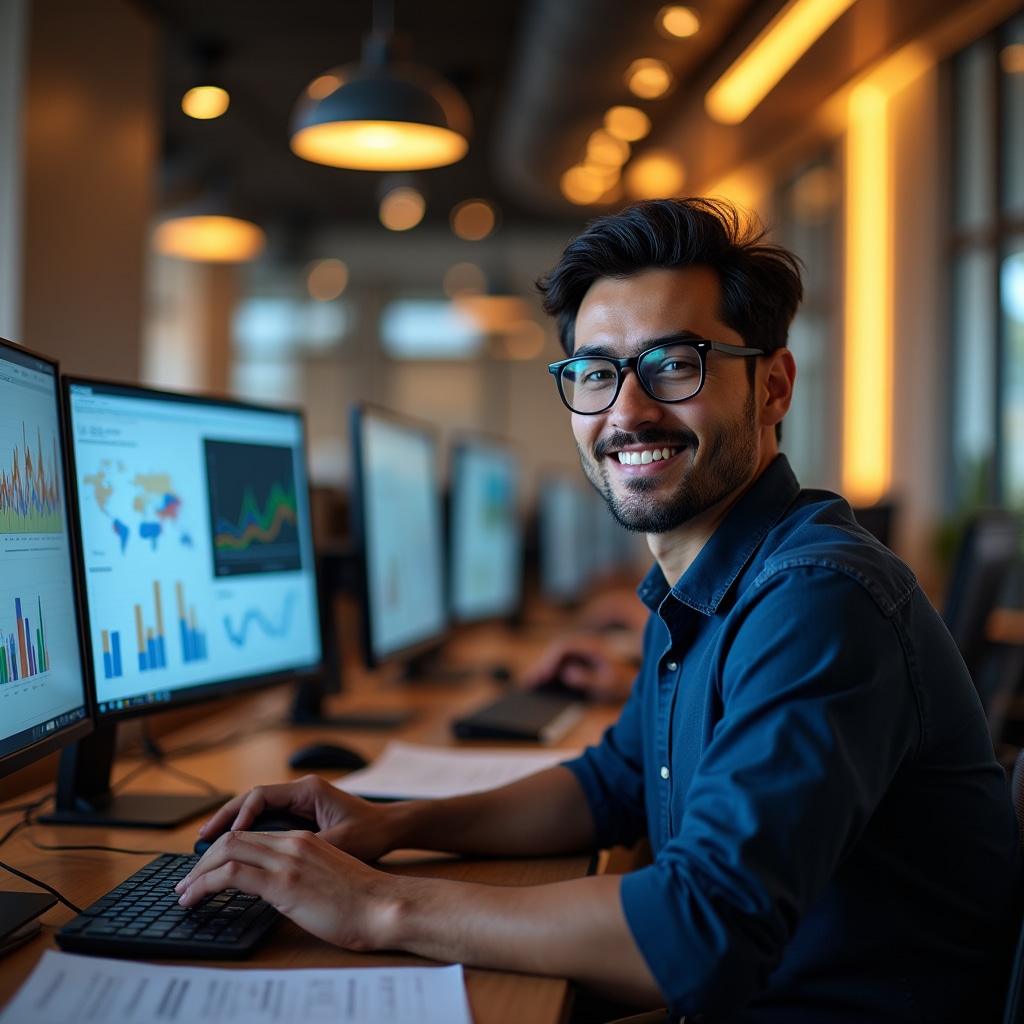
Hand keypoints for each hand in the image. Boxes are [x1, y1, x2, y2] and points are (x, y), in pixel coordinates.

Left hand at [175, 829, 394, 950]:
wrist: (382, 906)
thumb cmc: (362, 901)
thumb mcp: (327, 878)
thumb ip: (302, 875)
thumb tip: (279, 892)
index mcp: (304, 840)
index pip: (252, 834)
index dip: (223, 849)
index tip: (207, 869)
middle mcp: (293, 843)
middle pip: (234, 837)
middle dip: (203, 859)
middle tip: (187, 882)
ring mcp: (288, 861)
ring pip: (228, 850)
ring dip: (198, 872)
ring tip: (184, 893)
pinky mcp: (284, 883)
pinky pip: (231, 874)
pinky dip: (204, 884)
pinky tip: (194, 898)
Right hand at [196, 774, 400, 862]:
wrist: (393, 829)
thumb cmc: (372, 831)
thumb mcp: (341, 840)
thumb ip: (309, 846)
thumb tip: (275, 858)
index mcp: (307, 791)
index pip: (260, 796)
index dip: (238, 816)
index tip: (224, 837)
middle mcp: (300, 793)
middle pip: (251, 800)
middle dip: (225, 818)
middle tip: (201, 839)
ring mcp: (300, 804)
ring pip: (257, 811)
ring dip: (234, 826)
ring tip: (209, 846)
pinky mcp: (302, 817)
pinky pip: (267, 821)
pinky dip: (249, 833)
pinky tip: (236, 851)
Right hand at [519, 633, 635, 702]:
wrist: (632, 683)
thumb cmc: (620, 683)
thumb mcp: (606, 684)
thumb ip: (587, 679)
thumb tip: (566, 673)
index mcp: (591, 646)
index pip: (564, 647)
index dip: (551, 660)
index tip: (544, 675)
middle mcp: (582, 646)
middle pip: (555, 650)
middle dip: (543, 665)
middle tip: (531, 682)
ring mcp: (578, 653)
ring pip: (554, 657)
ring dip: (543, 669)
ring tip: (529, 686)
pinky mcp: (576, 661)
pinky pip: (558, 664)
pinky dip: (549, 673)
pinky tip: (539, 686)